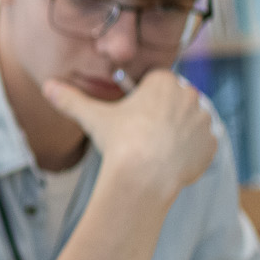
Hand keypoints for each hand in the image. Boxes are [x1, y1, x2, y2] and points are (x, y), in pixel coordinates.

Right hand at [42, 69, 217, 199]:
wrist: (144, 176)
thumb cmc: (120, 141)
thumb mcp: (93, 117)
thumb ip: (71, 99)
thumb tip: (47, 86)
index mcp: (164, 82)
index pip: (154, 82)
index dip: (142, 97)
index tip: (132, 113)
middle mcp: (190, 96)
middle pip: (173, 100)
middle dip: (160, 113)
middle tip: (140, 133)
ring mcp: (204, 121)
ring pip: (188, 122)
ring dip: (175, 132)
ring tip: (153, 149)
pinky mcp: (211, 144)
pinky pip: (200, 144)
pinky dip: (187, 151)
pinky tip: (167, 161)